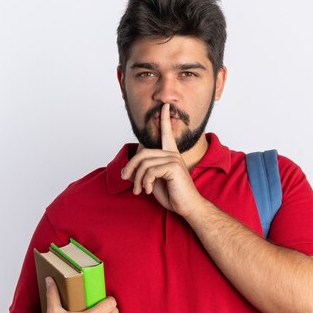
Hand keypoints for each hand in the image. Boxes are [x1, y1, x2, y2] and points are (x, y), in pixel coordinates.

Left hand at [121, 103, 204, 217]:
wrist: (187, 207)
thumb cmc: (173, 195)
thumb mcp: (154, 181)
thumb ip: (144, 172)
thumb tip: (128, 169)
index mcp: (170, 155)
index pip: (166, 133)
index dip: (164, 119)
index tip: (164, 106)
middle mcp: (173, 154)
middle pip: (143, 152)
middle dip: (130, 166)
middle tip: (125, 179)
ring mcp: (174, 159)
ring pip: (144, 163)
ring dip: (136, 179)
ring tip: (138, 190)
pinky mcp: (173, 167)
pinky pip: (150, 171)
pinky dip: (144, 182)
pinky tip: (148, 191)